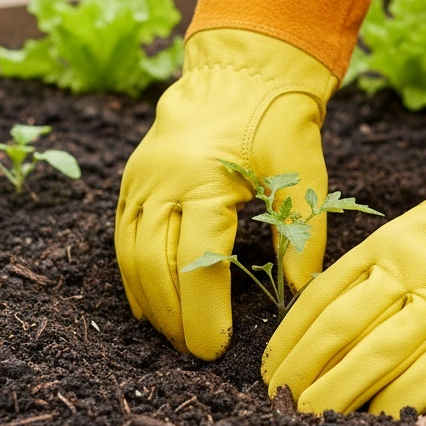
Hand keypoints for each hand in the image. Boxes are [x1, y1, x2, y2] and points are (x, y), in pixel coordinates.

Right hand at [116, 28, 336, 358]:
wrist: (240, 71)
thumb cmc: (277, 120)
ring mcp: (141, 180)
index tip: (216, 349)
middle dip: (173, 317)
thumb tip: (302, 294)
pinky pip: (123, 237)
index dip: (203, 312)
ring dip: (149, 302)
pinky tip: (148, 303)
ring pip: (130, 255)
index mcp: (204, 180)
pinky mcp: (133, 179)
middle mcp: (162, 182)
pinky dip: (132, 275)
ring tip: (171, 338)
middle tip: (193, 354)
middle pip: (155, 266)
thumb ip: (302, 231)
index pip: (197, 263)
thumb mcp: (303, 170)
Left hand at [262, 151, 425, 414]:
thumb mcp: (422, 224)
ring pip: (376, 355)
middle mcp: (410, 272)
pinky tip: (377, 423)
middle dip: (302, 369)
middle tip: (280, 403)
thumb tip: (336, 302)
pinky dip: (398, 402)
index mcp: (389, 244)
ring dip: (337, 393)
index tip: (271, 368)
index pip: (322, 295)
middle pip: (339, 328)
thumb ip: (382, 260)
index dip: (291, 336)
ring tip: (312, 420)